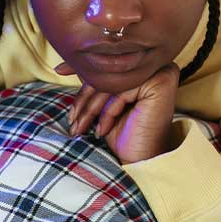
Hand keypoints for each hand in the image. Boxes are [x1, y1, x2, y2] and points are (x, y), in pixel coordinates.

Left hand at [58, 61, 180, 163]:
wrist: (138, 159)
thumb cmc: (122, 132)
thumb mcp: (101, 101)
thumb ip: (91, 79)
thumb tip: (61, 65)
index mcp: (143, 63)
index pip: (106, 64)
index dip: (80, 68)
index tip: (59, 69)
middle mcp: (155, 62)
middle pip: (108, 72)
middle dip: (84, 98)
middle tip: (71, 119)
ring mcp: (161, 70)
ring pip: (111, 82)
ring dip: (91, 109)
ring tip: (80, 127)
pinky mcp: (160, 82)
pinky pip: (121, 91)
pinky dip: (107, 113)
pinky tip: (102, 130)